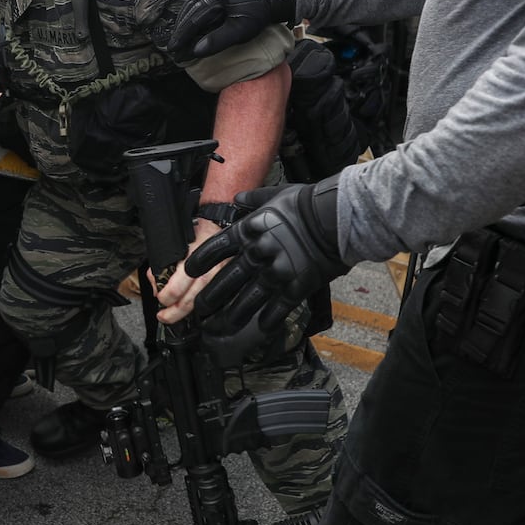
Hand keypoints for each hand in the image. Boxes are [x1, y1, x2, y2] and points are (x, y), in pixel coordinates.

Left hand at [152, 217, 225, 323]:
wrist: (216, 223)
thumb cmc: (194, 231)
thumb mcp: (175, 240)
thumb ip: (163, 261)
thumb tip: (156, 285)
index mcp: (197, 249)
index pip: (182, 279)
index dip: (169, 294)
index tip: (161, 298)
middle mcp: (213, 262)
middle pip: (195, 295)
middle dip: (177, 310)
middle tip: (163, 316)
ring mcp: (223, 271)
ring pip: (206, 300)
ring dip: (187, 311)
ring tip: (172, 317)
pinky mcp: (229, 276)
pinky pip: (216, 297)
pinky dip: (203, 307)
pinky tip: (191, 311)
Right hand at [168, 0, 296, 60]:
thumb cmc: (258, 14)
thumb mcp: (241, 30)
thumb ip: (218, 40)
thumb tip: (196, 50)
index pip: (193, 19)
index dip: (182, 36)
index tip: (173, 49)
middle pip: (189, 10)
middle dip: (180, 29)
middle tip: (172, 46)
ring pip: (192, 5)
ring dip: (184, 22)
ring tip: (178, 37)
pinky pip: (198, 1)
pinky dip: (192, 14)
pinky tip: (189, 25)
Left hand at [183, 177, 346, 364]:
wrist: (336, 217)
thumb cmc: (306, 204)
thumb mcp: (274, 195)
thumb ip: (252, 200)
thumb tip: (238, 197)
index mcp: (247, 231)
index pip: (213, 249)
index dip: (197, 263)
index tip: (188, 273)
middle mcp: (256, 254)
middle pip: (224, 281)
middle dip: (209, 299)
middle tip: (198, 310)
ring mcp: (275, 273)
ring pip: (246, 302)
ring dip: (230, 317)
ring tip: (219, 327)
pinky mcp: (295, 287)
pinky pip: (277, 310)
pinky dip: (266, 322)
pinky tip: (260, 329)